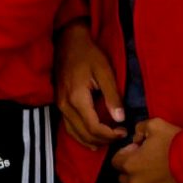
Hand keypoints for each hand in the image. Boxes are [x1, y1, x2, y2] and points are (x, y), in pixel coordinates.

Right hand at [55, 21, 127, 146]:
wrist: (68, 41)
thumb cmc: (89, 54)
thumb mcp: (105, 71)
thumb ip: (112, 96)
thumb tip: (120, 119)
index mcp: (77, 97)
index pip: (93, 127)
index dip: (110, 134)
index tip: (124, 131)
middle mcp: (65, 105)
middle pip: (84, 134)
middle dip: (103, 139)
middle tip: (120, 135)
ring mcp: (60, 105)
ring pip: (74, 133)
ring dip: (92, 141)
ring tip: (109, 140)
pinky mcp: (59, 104)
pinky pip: (69, 127)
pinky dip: (81, 136)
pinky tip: (92, 139)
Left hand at [113, 119, 182, 182]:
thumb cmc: (174, 142)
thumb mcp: (155, 124)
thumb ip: (140, 129)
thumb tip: (136, 138)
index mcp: (130, 164)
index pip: (116, 162)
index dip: (126, 154)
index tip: (138, 150)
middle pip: (125, 180)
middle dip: (132, 172)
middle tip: (147, 165)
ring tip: (156, 180)